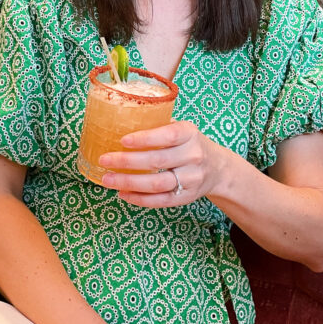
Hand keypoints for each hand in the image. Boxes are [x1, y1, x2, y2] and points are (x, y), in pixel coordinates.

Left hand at [99, 120, 229, 206]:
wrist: (217, 168)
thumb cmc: (189, 144)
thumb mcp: (181, 129)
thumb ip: (158, 126)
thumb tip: (120, 122)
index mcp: (190, 134)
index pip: (167, 136)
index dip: (144, 139)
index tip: (123, 140)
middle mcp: (193, 157)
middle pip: (157, 161)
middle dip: (127, 162)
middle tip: (104, 160)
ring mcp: (191, 179)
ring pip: (156, 184)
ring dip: (129, 182)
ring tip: (108, 179)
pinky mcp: (185, 198)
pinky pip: (160, 201)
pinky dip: (139, 199)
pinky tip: (122, 194)